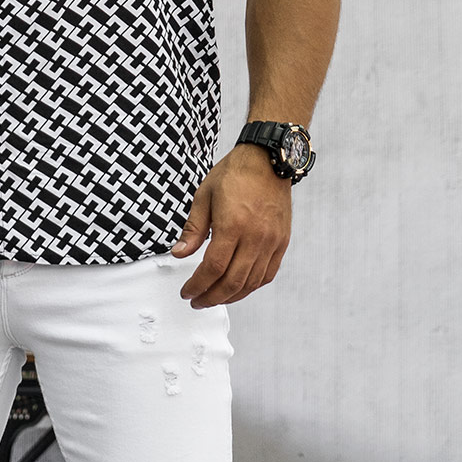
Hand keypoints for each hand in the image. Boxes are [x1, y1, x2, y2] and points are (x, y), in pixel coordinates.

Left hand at [172, 144, 291, 307]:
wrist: (268, 160)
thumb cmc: (234, 174)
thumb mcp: (204, 196)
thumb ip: (193, 229)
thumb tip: (179, 254)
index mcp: (233, 225)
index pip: (213, 268)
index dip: (198, 285)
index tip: (187, 292)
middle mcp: (255, 237)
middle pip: (233, 281)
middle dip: (211, 297)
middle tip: (197, 301)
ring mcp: (271, 241)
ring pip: (251, 282)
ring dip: (231, 296)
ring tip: (214, 297)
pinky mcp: (282, 242)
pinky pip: (267, 274)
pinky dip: (252, 286)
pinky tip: (239, 287)